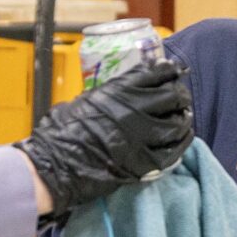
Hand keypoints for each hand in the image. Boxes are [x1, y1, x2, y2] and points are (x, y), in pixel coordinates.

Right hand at [16, 58, 192, 212]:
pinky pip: (174, 151)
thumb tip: (127, 89)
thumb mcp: (86, 100)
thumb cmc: (61, 132)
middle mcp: (133, 110)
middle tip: (180, 99)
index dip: (169, 71)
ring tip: (182, 119)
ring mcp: (141, 137)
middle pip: (173, 96)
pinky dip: (182, 143)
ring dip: (183, 120)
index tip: (175, 72)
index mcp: (118, 90)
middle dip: (180, 96)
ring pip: (178, 123)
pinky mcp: (144, 162)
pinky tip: (183, 139)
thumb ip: (111, 94)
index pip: (156, 73)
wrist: (53, 164)